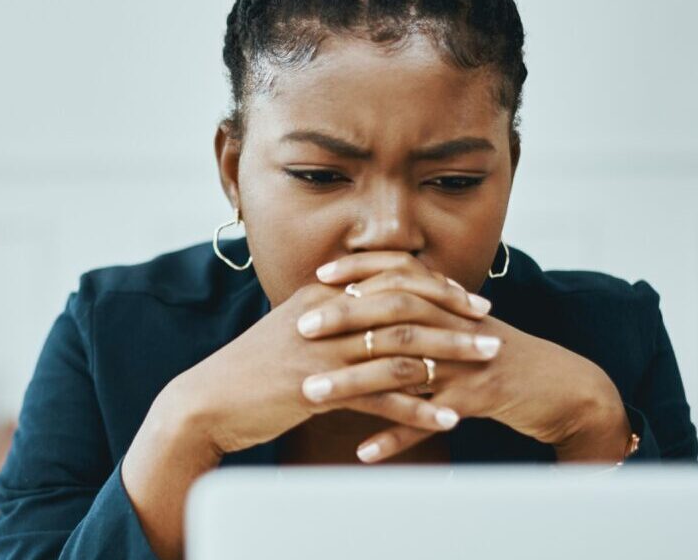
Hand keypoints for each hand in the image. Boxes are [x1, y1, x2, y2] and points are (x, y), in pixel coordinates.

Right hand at [166, 265, 491, 455]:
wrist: (207, 402)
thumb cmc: (249, 371)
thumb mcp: (291, 332)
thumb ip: (329, 318)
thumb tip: (367, 314)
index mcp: (322, 296)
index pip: (390, 279)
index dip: (435, 287)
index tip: (468, 299)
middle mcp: (327, 316)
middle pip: (405, 307)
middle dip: (454, 317)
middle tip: (489, 329)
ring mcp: (323, 352)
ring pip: (402, 348)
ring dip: (450, 357)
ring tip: (485, 366)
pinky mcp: (319, 390)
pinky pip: (382, 397)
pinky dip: (419, 409)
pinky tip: (447, 419)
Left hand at [299, 252, 631, 462]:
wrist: (560, 385)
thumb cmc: (499, 356)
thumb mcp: (461, 325)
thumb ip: (423, 311)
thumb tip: (369, 300)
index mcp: (450, 304)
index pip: (400, 275)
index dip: (360, 273)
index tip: (318, 278)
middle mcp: (456, 326)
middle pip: (395, 314)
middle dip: (345, 319)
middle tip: (302, 329)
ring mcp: (468, 363)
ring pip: (405, 368)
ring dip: (355, 383)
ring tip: (313, 395)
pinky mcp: (478, 400)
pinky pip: (430, 420)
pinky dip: (397, 436)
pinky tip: (365, 451)